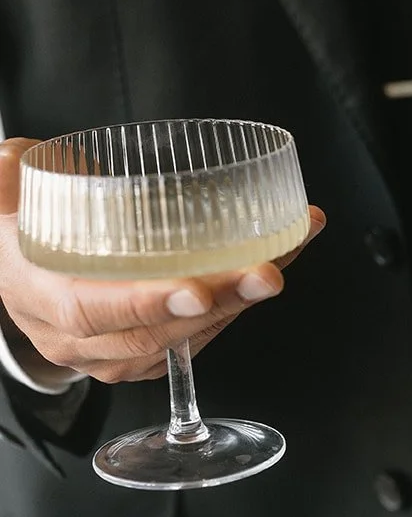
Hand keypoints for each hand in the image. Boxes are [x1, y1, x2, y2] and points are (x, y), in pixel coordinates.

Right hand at [0, 138, 325, 383]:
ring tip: (280, 265)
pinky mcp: (144, 352)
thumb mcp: (3, 190)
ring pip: (183, 341)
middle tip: (267, 273)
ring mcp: (110, 352)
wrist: (18, 260)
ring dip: (239, 307)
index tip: (196, 287)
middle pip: (153, 334)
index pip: (91, 310)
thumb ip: (7, 176)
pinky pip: (196, 339)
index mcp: (37, 296)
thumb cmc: (20, 220)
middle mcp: (74, 338)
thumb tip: (14, 164)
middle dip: (218, 305)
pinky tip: (275, 268)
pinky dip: (238, 307)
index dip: (145, 303)